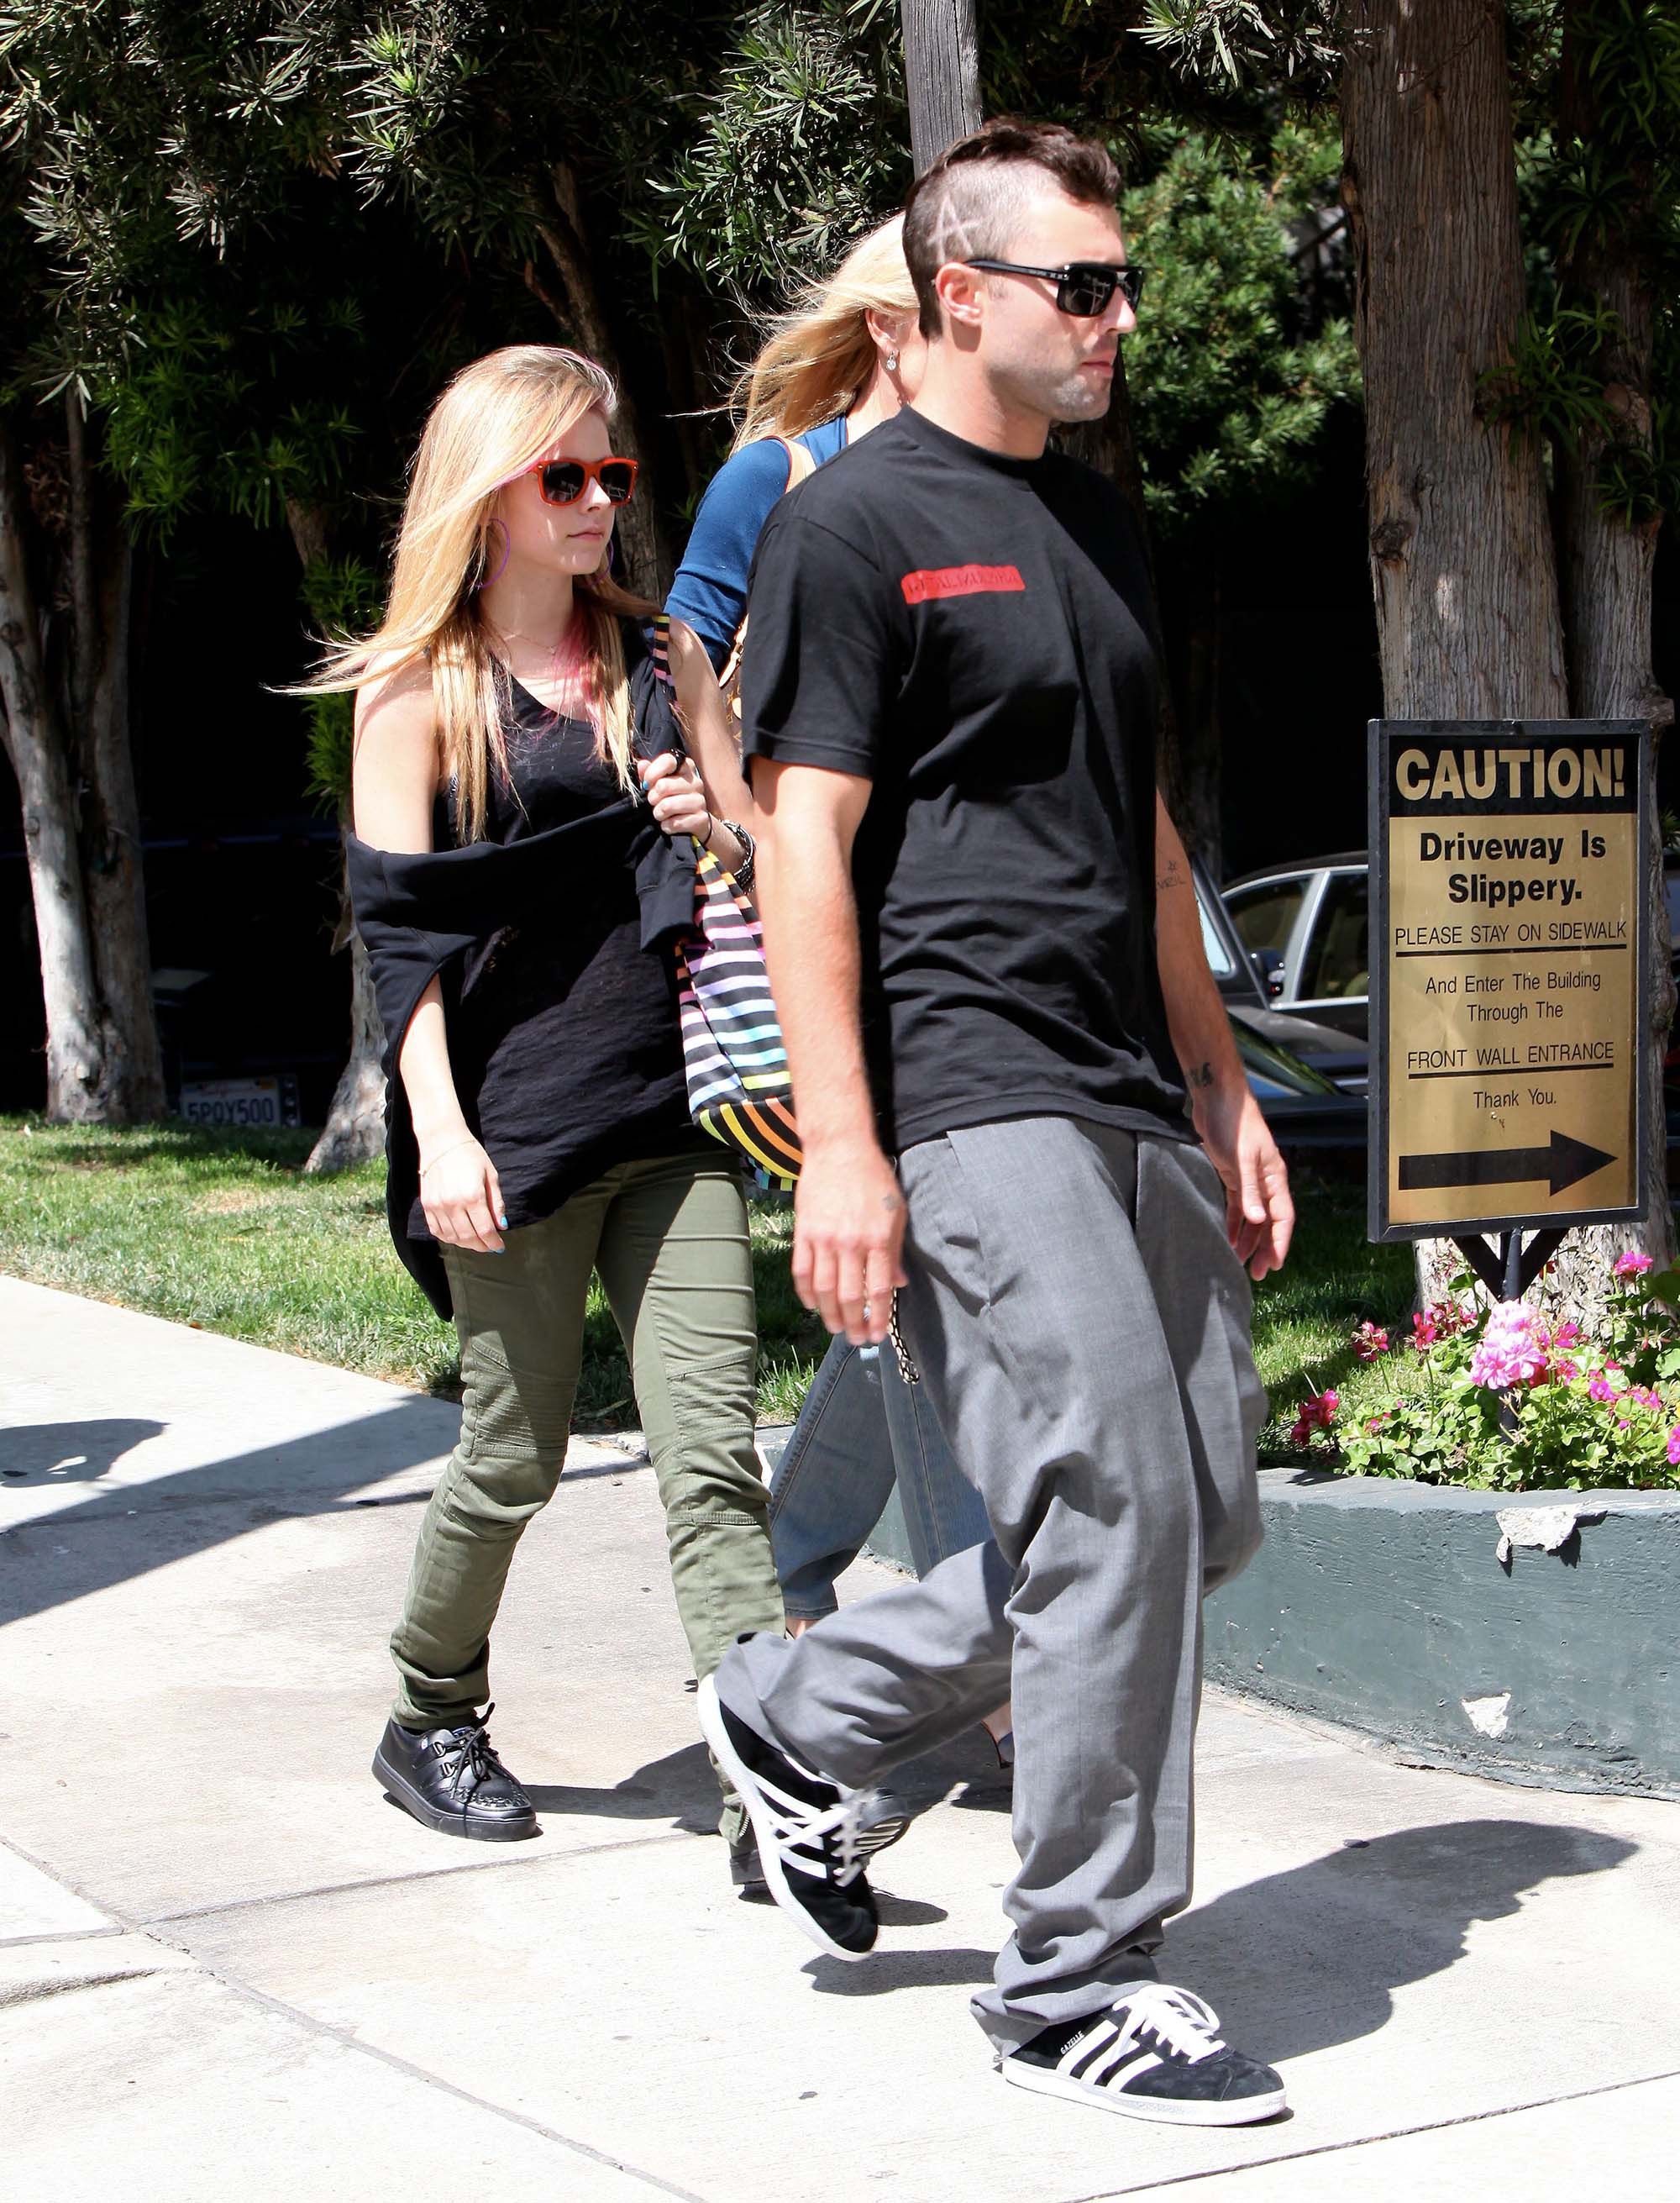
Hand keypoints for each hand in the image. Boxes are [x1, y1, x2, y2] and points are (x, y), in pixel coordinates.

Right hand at [419, 1133, 506, 1253]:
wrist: (442, 1141)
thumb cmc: (470, 1155)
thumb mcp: (491, 1175)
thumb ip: (496, 1202)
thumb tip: (502, 1225)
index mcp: (472, 1196)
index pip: (485, 1230)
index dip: (493, 1242)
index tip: (499, 1246)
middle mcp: (453, 1204)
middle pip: (468, 1237)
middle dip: (481, 1246)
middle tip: (489, 1246)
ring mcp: (437, 1206)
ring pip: (452, 1237)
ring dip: (466, 1244)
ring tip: (476, 1242)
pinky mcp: (426, 1205)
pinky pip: (437, 1230)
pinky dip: (448, 1238)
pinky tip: (458, 1236)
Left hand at [638, 751, 711, 841]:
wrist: (695, 822)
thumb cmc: (673, 798)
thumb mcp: (660, 783)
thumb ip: (650, 773)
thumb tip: (642, 765)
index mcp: (686, 768)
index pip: (668, 760)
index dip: (652, 772)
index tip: (647, 783)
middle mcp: (696, 782)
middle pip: (663, 786)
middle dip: (652, 797)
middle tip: (654, 802)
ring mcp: (700, 801)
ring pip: (667, 806)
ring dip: (658, 813)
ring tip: (660, 814)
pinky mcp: (701, 819)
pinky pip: (675, 823)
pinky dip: (667, 826)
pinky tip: (669, 824)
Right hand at [792, 1142, 908, 1344]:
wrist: (839, 1148)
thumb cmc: (873, 1178)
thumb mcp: (896, 1212)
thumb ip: (895, 1251)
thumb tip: (899, 1284)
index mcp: (877, 1239)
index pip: (878, 1290)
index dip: (878, 1317)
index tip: (878, 1334)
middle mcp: (850, 1242)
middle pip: (849, 1296)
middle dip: (854, 1324)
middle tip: (858, 1340)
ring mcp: (823, 1238)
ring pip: (823, 1289)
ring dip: (830, 1315)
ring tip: (837, 1329)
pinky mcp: (803, 1232)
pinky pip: (802, 1271)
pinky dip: (806, 1293)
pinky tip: (813, 1305)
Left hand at [1193, 1081, 1293, 1280]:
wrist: (1217, 1098)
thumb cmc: (1234, 1123)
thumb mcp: (1242, 1157)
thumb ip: (1249, 1188)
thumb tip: (1258, 1219)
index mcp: (1275, 1178)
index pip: (1283, 1217)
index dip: (1279, 1242)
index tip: (1274, 1265)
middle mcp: (1265, 1182)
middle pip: (1269, 1222)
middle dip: (1264, 1247)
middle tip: (1257, 1273)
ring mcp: (1249, 1179)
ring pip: (1253, 1217)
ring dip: (1249, 1239)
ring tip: (1240, 1262)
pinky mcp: (1232, 1175)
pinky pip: (1237, 1206)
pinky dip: (1234, 1223)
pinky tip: (1228, 1239)